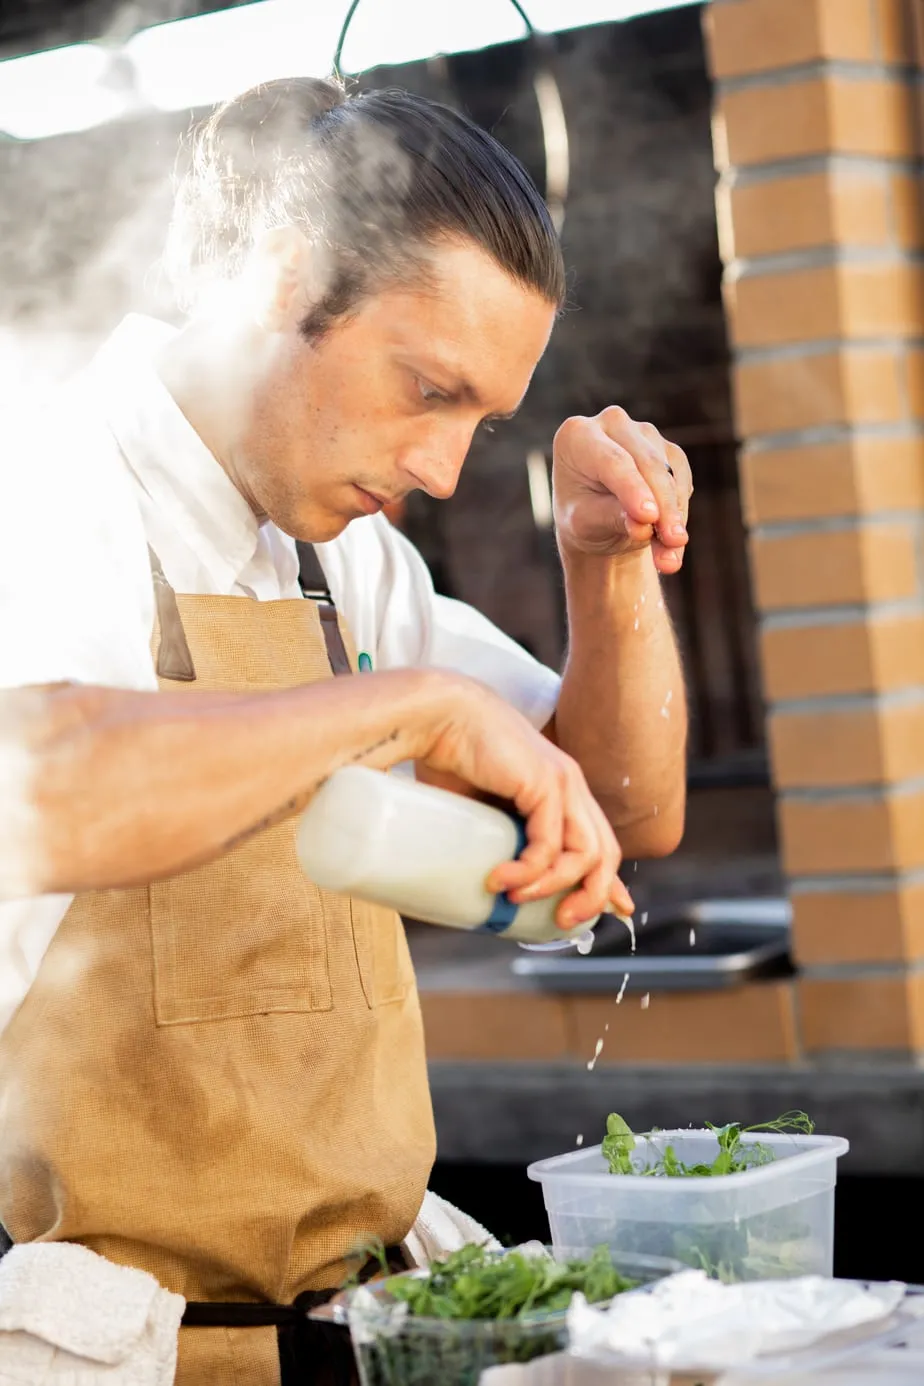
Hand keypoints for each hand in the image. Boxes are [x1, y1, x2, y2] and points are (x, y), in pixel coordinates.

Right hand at [420, 674, 633, 926]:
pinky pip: (551, 844)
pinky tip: (503, 881)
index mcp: (560, 790)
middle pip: (604, 853)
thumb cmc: (449, 759)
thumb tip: (484, 883)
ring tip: (514, 899)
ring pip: (586, 853)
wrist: (436, 717)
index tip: (616, 909)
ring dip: (554, 887)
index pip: (598, 840)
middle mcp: (569, 786)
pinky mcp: (545, 782)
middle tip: (560, 922)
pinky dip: (530, 870)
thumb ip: (495, 838)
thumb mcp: (481, 810)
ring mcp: (562, 783)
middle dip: (591, 895)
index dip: (609, 879)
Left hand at [552, 406, 692, 573]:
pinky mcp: (667, 449)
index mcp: (577, 436)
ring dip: (674, 515)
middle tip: (675, 542)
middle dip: (663, 507)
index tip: (649, 518)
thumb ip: (612, 519)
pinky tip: (671, 542)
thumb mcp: (586, 523)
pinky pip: (682, 479)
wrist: (598, 522)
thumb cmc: (583, 519)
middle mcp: (611, 423)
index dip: (633, 489)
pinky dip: (680, 512)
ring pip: (669, 473)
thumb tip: (643, 527)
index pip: (613, 462)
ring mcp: (643, 432)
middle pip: (647, 464)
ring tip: (669, 558)